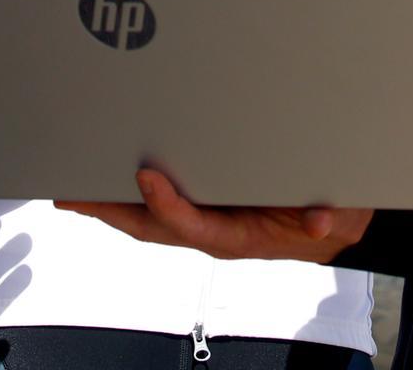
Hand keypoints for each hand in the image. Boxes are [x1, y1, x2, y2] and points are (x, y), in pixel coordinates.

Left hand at [57, 169, 371, 263]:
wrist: (334, 220)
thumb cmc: (332, 213)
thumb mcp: (342, 214)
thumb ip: (333, 216)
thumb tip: (319, 221)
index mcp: (243, 236)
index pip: (197, 228)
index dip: (170, 208)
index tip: (147, 178)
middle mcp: (216, 231)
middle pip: (153, 226)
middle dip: (110, 212)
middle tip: (70, 194)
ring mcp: (205, 218)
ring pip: (148, 216)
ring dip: (109, 203)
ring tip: (73, 186)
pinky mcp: (204, 202)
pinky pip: (159, 202)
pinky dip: (128, 193)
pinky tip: (104, 177)